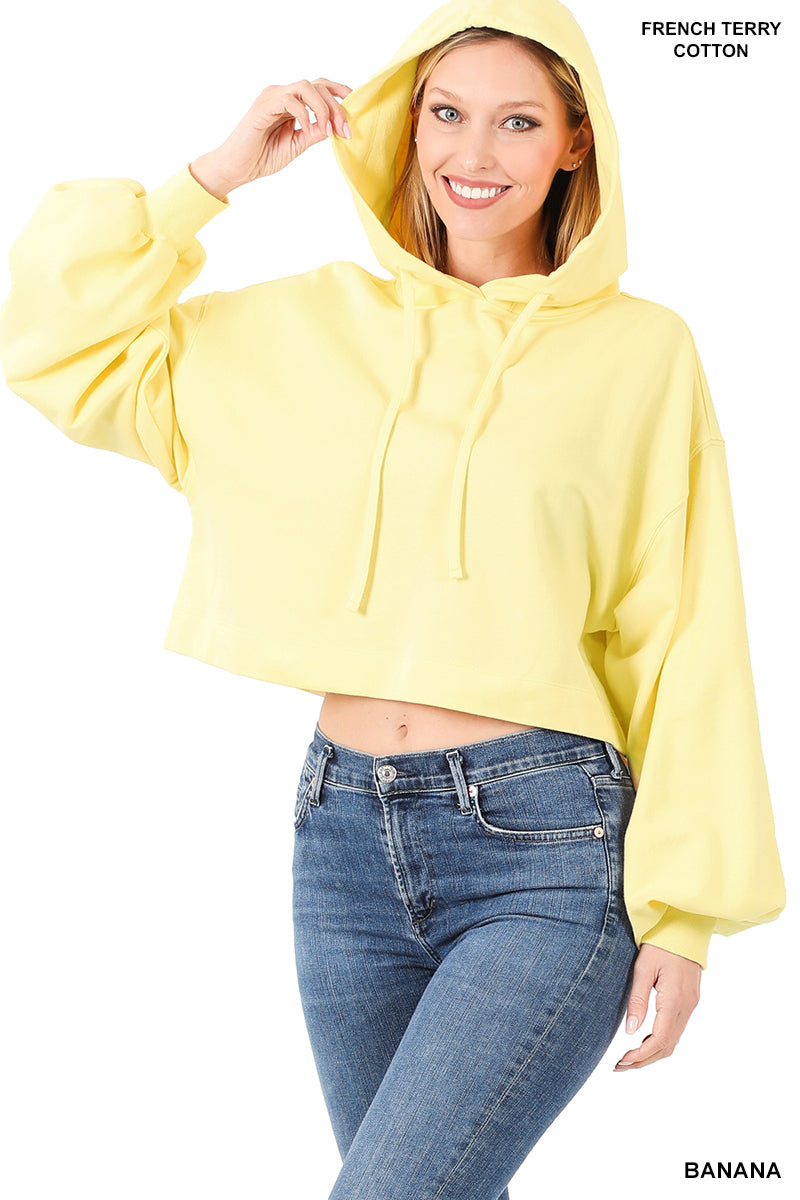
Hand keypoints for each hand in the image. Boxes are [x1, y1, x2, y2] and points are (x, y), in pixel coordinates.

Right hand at [190, 77, 352, 198]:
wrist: (236, 168)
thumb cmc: (262, 157)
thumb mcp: (296, 145)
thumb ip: (314, 133)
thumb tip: (334, 125)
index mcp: (290, 103)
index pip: (319, 88)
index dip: (339, 94)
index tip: (354, 112)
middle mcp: (282, 95)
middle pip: (318, 85)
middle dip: (337, 106)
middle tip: (345, 129)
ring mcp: (272, 97)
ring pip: (306, 87)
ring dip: (323, 107)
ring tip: (327, 129)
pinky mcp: (263, 106)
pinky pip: (290, 101)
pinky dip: (303, 115)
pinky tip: (305, 131)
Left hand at [613, 942, 700, 1070]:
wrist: (684, 926)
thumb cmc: (660, 944)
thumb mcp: (643, 969)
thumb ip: (638, 1000)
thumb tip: (631, 1032)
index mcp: (674, 999)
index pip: (659, 1040)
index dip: (641, 1056)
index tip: (622, 1062)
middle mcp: (687, 1006)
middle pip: (668, 1046)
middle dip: (644, 1060)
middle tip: (621, 1065)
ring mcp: (691, 1004)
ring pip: (674, 1040)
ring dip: (653, 1053)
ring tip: (630, 1057)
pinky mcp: (690, 1000)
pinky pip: (677, 1029)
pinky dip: (661, 1041)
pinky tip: (645, 1040)